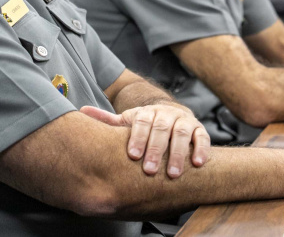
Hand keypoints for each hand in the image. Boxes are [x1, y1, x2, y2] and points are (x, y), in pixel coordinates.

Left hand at [80, 103, 210, 178]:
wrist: (171, 115)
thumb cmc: (145, 125)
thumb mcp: (127, 121)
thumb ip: (107, 120)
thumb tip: (81, 111)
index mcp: (147, 112)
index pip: (142, 122)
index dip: (137, 137)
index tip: (133, 155)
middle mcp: (166, 114)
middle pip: (161, 129)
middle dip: (156, 149)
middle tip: (149, 169)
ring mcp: (183, 120)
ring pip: (182, 133)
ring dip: (179, 153)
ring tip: (174, 173)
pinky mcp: (198, 129)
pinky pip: (202, 137)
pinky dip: (202, 149)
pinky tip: (198, 163)